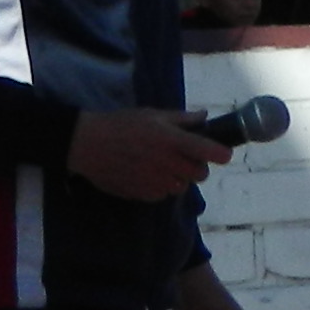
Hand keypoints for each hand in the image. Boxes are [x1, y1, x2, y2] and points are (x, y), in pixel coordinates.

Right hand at [71, 107, 226, 201]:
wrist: (87, 144)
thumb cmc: (121, 125)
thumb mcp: (152, 115)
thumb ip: (182, 118)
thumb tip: (204, 116)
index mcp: (172, 140)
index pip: (209, 152)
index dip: (221, 154)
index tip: (222, 154)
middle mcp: (167, 163)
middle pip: (200, 175)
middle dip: (196, 167)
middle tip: (184, 158)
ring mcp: (155, 181)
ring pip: (182, 187)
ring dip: (178, 178)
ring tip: (161, 165)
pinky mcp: (143, 194)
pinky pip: (163, 195)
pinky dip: (160, 187)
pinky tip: (147, 174)